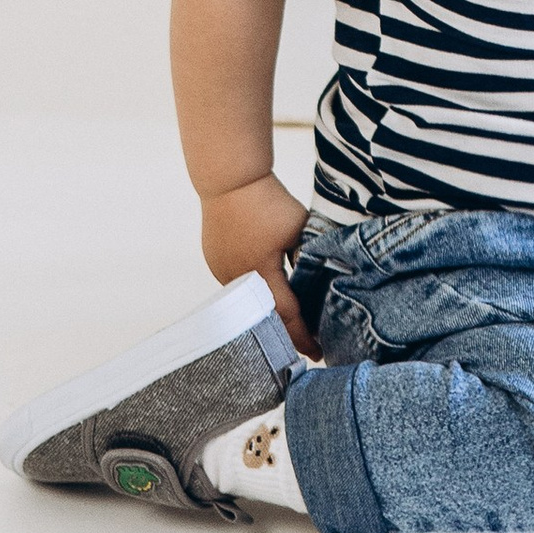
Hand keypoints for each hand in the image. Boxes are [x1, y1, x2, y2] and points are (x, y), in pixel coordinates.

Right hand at [198, 170, 314, 353]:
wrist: (231, 179)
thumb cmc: (267, 201)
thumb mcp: (298, 229)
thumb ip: (307, 257)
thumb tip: (316, 278)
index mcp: (262, 274)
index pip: (288, 316)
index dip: (304, 336)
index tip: (318, 352)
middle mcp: (238, 280)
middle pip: (265, 317)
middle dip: (285, 333)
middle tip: (304, 346)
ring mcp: (222, 272)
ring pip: (249, 303)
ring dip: (267, 313)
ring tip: (287, 325)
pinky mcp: (214, 262)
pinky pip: (237, 286)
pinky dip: (252, 294)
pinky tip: (264, 295)